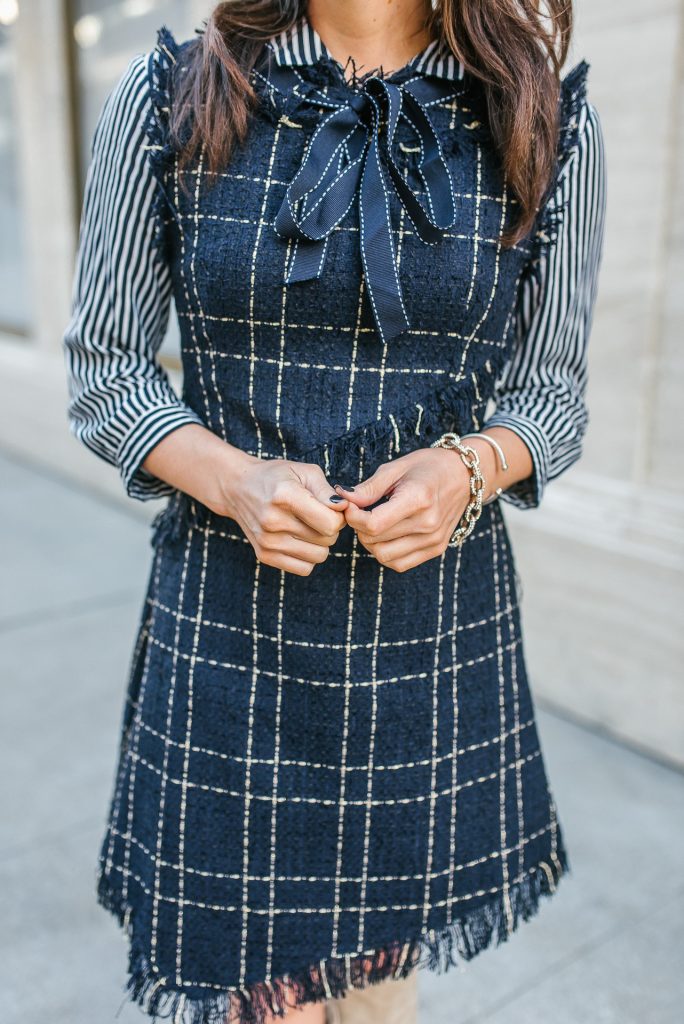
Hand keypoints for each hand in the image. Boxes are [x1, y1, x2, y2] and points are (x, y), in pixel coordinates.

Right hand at [218, 453, 351, 576]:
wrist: (238, 488)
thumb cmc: (277, 477)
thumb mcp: (304, 472)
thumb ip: (327, 491)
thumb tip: (344, 509)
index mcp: (285, 496)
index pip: (331, 523)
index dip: (339, 516)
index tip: (332, 508)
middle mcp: (273, 521)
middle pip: (328, 540)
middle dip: (330, 528)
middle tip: (318, 515)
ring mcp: (267, 541)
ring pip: (319, 556)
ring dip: (320, 543)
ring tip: (308, 526)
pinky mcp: (264, 555)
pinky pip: (304, 568)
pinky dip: (308, 556)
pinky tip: (299, 540)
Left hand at [334, 445, 486, 572]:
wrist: (464, 476)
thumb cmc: (428, 467)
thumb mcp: (397, 467)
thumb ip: (368, 488)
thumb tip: (341, 499)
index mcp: (418, 499)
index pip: (373, 524)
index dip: (353, 517)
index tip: (350, 505)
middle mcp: (428, 523)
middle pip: (375, 541)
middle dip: (358, 527)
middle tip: (360, 511)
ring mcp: (434, 539)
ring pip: (384, 556)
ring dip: (370, 543)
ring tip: (373, 524)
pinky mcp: (436, 549)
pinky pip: (399, 564)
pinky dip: (386, 553)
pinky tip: (387, 536)